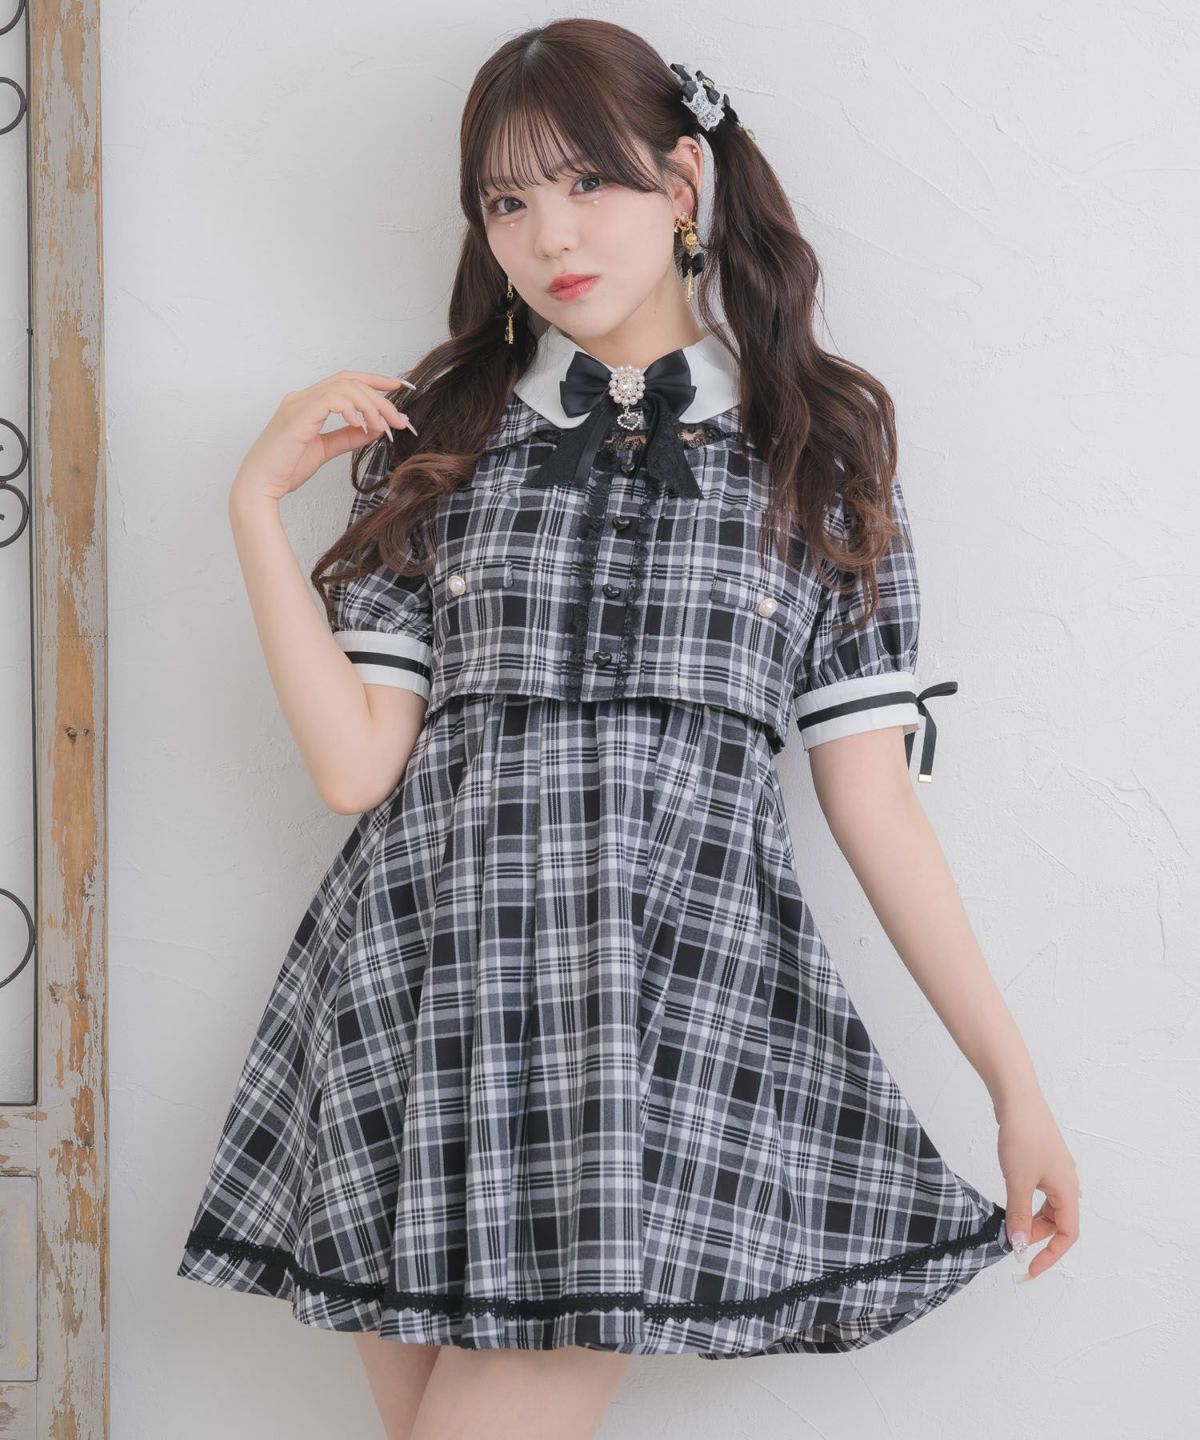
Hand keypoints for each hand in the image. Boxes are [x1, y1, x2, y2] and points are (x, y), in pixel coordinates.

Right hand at [229, 370, 418, 506]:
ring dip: (371, 405)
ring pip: (345, 387)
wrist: (260, 486)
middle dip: (381, 397)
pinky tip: (362, 425)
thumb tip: (375, 428)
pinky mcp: (297, 417)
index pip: (345, 379)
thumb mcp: (325, 450)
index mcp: (307, 402)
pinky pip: (331, 400)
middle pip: (349, 380)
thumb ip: (348, 437)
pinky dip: (352, 410)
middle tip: (400, 420)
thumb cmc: (285, 469)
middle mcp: (301, 397)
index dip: (374, 379)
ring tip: (385, 426)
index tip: (398, 387)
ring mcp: (298, 404)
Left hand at [994, 1087, 1080, 1279]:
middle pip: (1057, 1223)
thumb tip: (1019, 1244)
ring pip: (1047, 1208)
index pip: (1067, 1235)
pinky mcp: (1042, 1162)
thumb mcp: (1018, 1181)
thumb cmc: (1023, 1136)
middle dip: (1036, 1237)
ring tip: (1009, 1226)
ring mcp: (1055, 1172)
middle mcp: (1067, 1183)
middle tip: (1012, 1244)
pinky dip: (1027, 1204)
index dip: (1051, 1256)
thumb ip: (1018, 1215)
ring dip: (1030, 1221)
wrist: (1017, 1099)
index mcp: (1067, 1190)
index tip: (1031, 1269)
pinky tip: (1011, 1203)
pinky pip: (1040, 1193)